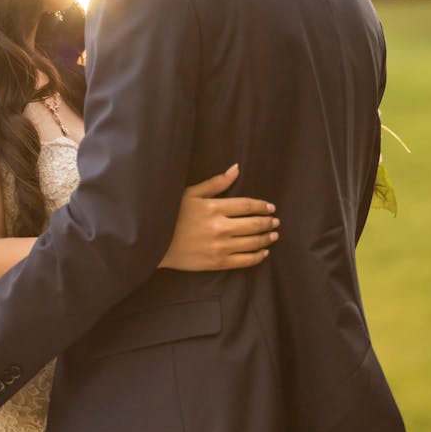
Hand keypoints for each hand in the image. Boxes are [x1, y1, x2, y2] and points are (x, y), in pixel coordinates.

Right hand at [160, 164, 278, 270]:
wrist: (155, 243)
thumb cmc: (171, 215)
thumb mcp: (190, 194)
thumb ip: (216, 183)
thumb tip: (236, 168)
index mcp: (214, 208)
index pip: (247, 206)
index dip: (262, 206)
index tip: (270, 207)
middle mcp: (220, 227)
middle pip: (254, 224)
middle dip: (268, 222)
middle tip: (276, 221)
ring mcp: (219, 247)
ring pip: (252, 243)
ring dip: (267, 238)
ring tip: (273, 235)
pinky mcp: (217, 262)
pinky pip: (244, 261)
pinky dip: (257, 256)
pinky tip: (263, 252)